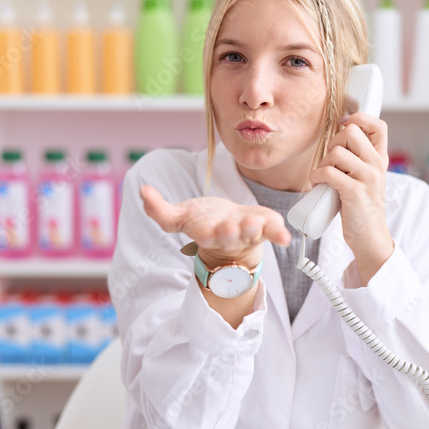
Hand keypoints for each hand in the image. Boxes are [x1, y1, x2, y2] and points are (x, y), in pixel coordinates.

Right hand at [140, 185, 291, 268]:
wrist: (231, 233)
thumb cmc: (205, 222)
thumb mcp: (180, 217)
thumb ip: (160, 210)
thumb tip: (142, 191)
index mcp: (208, 233)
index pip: (206, 234)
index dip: (208, 232)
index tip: (208, 230)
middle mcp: (229, 235)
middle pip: (232, 236)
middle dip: (235, 231)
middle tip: (239, 226)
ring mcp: (249, 233)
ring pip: (253, 233)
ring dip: (257, 229)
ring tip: (258, 223)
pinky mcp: (265, 227)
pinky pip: (274, 232)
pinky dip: (280, 234)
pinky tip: (286, 237)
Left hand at [307, 112, 393, 281]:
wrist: (369, 237)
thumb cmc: (361, 206)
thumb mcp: (365, 178)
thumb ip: (356, 158)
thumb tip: (337, 138)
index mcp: (380, 159)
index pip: (378, 125)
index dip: (359, 118)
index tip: (344, 125)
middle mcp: (377, 165)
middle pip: (351, 132)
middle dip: (334, 143)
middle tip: (332, 161)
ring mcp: (368, 178)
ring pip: (338, 151)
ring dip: (324, 162)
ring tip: (326, 176)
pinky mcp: (355, 192)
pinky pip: (329, 172)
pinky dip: (317, 176)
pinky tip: (319, 184)